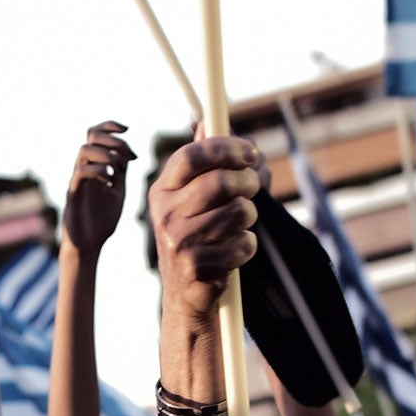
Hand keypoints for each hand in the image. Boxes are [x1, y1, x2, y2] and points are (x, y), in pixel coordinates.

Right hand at [63, 122, 136, 255]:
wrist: (89, 245)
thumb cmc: (102, 221)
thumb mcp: (118, 192)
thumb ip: (120, 173)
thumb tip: (128, 154)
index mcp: (95, 166)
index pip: (97, 134)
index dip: (111, 126)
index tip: (128, 130)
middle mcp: (84, 169)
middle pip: (91, 136)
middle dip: (112, 138)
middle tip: (126, 155)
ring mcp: (77, 181)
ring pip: (85, 150)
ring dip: (106, 154)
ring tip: (117, 170)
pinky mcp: (73, 194)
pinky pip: (81, 173)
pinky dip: (99, 171)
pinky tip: (109, 182)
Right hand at [149, 137, 260, 325]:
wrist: (185, 295)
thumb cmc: (198, 238)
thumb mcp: (191, 199)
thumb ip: (202, 162)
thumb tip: (205, 121)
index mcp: (162, 191)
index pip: (191, 156)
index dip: (226, 148)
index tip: (250, 152)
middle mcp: (164, 214)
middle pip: (220, 181)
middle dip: (247, 182)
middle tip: (253, 187)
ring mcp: (177, 241)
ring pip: (237, 211)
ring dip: (249, 217)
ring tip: (240, 225)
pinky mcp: (195, 266)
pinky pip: (243, 243)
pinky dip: (247, 246)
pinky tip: (234, 252)